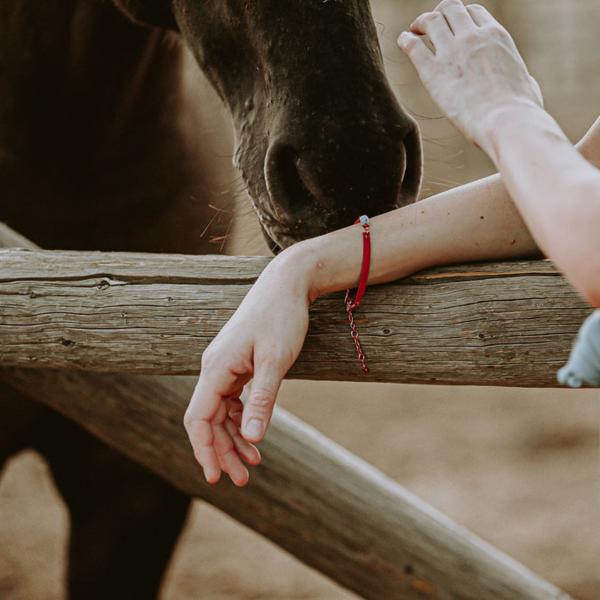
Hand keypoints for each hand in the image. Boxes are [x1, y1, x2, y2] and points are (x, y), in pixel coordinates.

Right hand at [184, 248, 311, 485]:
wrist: (286, 284)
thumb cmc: (282, 317)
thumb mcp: (276, 361)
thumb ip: (262, 399)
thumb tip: (253, 438)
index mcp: (216, 368)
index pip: (198, 418)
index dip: (204, 450)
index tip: (215, 478)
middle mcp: (214, 368)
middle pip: (208, 420)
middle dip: (222, 451)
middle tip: (244, 479)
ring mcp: (225, 366)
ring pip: (220, 412)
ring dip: (233, 439)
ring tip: (252, 464)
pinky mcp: (237, 364)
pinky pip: (231, 400)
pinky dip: (241, 420)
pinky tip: (254, 436)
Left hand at [397, 0, 542, 154]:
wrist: (506, 121)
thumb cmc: (521, 111)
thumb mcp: (527, 85)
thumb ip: (521, 77)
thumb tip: (525, 83)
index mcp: (496, 36)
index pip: (474, 12)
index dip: (461, 17)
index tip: (453, 27)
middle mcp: (473, 37)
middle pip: (451, 8)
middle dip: (439, 13)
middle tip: (430, 25)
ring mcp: (452, 52)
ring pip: (431, 20)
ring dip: (421, 22)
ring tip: (415, 30)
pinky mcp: (433, 72)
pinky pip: (414, 47)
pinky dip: (406, 40)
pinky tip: (403, 40)